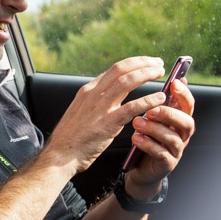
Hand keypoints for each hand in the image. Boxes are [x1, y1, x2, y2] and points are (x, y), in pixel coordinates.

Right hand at [42, 56, 168, 174]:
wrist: (60, 156)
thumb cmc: (72, 138)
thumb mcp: (81, 112)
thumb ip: (96, 102)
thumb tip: (111, 95)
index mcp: (87, 91)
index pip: (114, 69)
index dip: (134, 64)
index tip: (147, 63)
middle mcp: (93, 94)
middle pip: (120, 69)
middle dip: (142, 63)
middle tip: (158, 63)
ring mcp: (99, 108)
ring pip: (126, 82)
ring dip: (146, 74)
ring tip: (160, 74)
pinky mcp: (106, 123)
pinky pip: (131, 107)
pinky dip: (148, 100)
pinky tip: (159, 98)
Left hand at [125, 77, 195, 195]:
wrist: (140, 166)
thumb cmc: (147, 136)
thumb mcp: (152, 117)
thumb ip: (157, 100)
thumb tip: (158, 74)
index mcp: (179, 119)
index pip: (188, 104)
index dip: (184, 94)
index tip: (174, 82)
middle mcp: (182, 134)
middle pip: (187, 122)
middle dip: (169, 113)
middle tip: (151, 109)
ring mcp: (176, 150)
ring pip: (173, 138)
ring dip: (155, 129)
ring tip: (136, 123)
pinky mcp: (167, 163)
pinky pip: (161, 154)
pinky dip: (148, 145)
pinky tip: (136, 138)